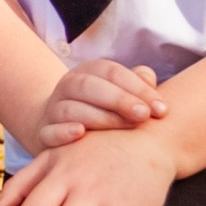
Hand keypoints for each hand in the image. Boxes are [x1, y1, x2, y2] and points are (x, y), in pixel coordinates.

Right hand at [31, 58, 168, 146]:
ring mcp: (54, 109)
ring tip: (123, 129)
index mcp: (88, 72)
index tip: (161, 109)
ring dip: (99, 118)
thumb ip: (136, 85)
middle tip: (144, 115)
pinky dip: (63, 132)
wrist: (61, 127)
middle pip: (89, 86)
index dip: (138, 88)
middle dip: (119, 99)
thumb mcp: (119, 94)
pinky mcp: (44, 133)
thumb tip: (150, 79)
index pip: (112, 72)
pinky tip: (80, 133)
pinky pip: (49, 131)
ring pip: (71, 108)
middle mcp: (68, 87)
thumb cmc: (103, 111)